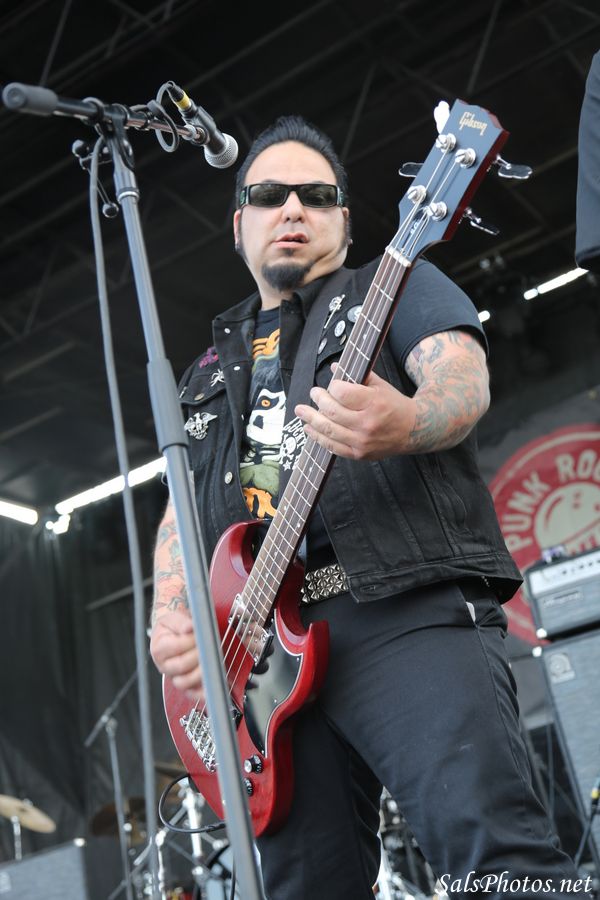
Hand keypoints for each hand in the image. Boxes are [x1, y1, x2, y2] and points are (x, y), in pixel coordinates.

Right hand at [150, 609, 203, 701]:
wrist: (174, 633)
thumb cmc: (173, 627)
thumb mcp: (173, 619)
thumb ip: (181, 622)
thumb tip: (190, 627)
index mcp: (159, 649)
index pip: (176, 647)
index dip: (191, 640)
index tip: (201, 634)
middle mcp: (164, 666)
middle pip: (181, 666)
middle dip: (199, 655)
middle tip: (208, 645)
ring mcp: (174, 677)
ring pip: (185, 682)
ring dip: (201, 672)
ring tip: (210, 660)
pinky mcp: (185, 685)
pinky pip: (192, 693)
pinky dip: (202, 692)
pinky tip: (211, 685)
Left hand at [295, 365, 415, 459]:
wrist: (413, 430)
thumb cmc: (394, 405)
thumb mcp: (380, 385)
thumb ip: (357, 376)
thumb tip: (333, 368)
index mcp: (374, 403)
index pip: (342, 393)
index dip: (332, 387)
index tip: (331, 385)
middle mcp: (367, 424)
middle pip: (331, 412)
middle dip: (318, 401)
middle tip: (314, 393)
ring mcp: (362, 441)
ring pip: (328, 430)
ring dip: (311, 420)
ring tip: (301, 412)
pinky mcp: (359, 454)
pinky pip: (333, 447)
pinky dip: (318, 438)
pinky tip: (310, 429)